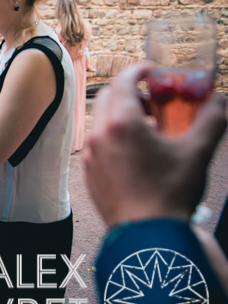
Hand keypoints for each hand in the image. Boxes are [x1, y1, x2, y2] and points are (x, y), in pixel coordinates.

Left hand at [83, 63, 226, 227]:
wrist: (147, 234)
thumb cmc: (172, 192)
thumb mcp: (198, 152)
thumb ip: (212, 120)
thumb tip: (219, 101)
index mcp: (123, 122)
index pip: (123, 81)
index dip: (137, 70)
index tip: (150, 69)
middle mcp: (100, 135)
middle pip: (108, 98)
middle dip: (129, 93)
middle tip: (154, 102)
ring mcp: (91, 155)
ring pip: (101, 122)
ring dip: (121, 117)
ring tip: (148, 130)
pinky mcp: (88, 173)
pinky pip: (98, 145)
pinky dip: (113, 138)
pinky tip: (135, 154)